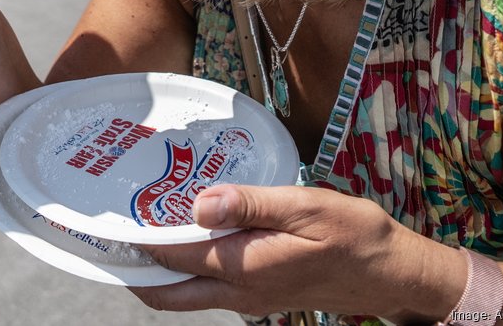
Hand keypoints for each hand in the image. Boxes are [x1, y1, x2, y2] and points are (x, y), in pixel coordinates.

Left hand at [130, 184, 461, 319]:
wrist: (394, 274)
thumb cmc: (356, 235)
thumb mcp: (306, 207)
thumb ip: (250, 204)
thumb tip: (197, 203)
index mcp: (245, 268)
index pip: (173, 257)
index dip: (137, 239)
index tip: (108, 217)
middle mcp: (240, 292)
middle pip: (168, 293)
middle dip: (134, 268)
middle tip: (112, 231)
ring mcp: (249, 299)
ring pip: (186, 294)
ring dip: (159, 269)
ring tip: (141, 225)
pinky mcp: (259, 295)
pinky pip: (209, 288)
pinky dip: (188, 268)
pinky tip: (188, 232)